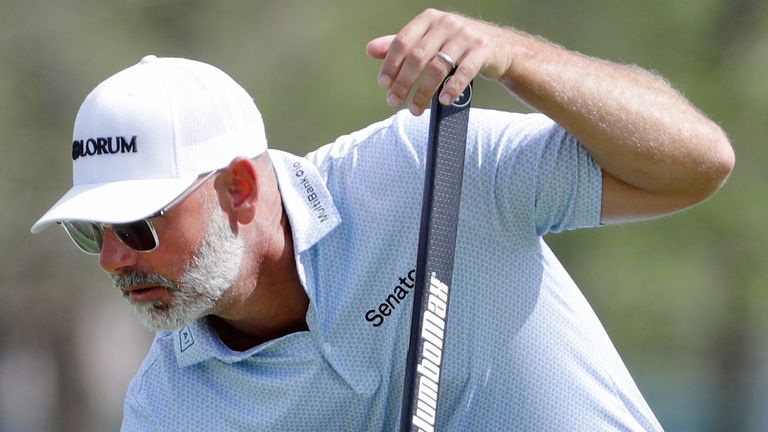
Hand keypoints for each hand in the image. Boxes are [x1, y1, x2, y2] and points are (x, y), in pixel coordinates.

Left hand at [366, 9, 510, 115]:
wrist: (498, 46)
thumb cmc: (456, 45)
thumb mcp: (428, 40)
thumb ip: (401, 45)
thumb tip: (370, 50)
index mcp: (428, 19)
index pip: (402, 42)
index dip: (390, 65)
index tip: (384, 85)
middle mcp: (446, 23)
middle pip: (417, 57)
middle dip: (403, 83)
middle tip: (394, 102)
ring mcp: (465, 36)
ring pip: (437, 67)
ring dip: (423, 92)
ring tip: (415, 110)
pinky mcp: (482, 50)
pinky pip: (463, 72)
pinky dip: (452, 89)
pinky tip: (443, 101)